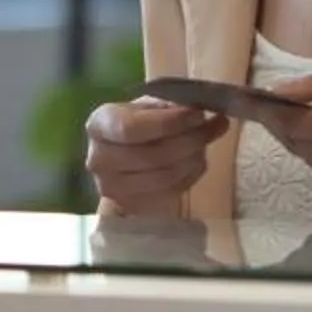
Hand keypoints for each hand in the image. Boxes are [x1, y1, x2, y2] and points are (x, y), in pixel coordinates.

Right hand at [84, 97, 226, 215]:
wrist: (122, 152)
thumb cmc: (139, 122)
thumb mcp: (149, 105)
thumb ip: (172, 106)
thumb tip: (202, 112)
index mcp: (99, 125)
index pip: (131, 128)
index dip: (169, 123)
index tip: (197, 114)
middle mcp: (98, 159)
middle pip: (151, 156)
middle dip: (189, 141)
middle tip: (212, 127)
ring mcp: (112, 188)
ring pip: (164, 177)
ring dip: (193, 159)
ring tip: (205, 143)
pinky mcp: (131, 206)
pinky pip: (170, 193)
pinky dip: (190, 175)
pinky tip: (196, 160)